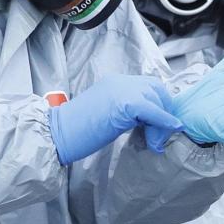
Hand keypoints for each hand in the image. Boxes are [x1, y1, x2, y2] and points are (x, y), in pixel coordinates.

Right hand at [49, 75, 184, 164]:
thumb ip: (127, 112)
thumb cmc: (77, 131)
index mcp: (115, 82)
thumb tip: (151, 123)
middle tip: (157, 136)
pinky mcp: (124, 103)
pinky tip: (166, 133)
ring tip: (153, 142)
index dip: (159, 104)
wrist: (57, 134)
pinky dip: (164, 122)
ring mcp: (122, 89)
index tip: (160, 126)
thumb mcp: (107, 114)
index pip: (148, 86)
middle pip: (156, 89)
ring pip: (157, 99)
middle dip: (164, 111)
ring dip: (162, 122)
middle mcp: (120, 81)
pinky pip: (153, 110)